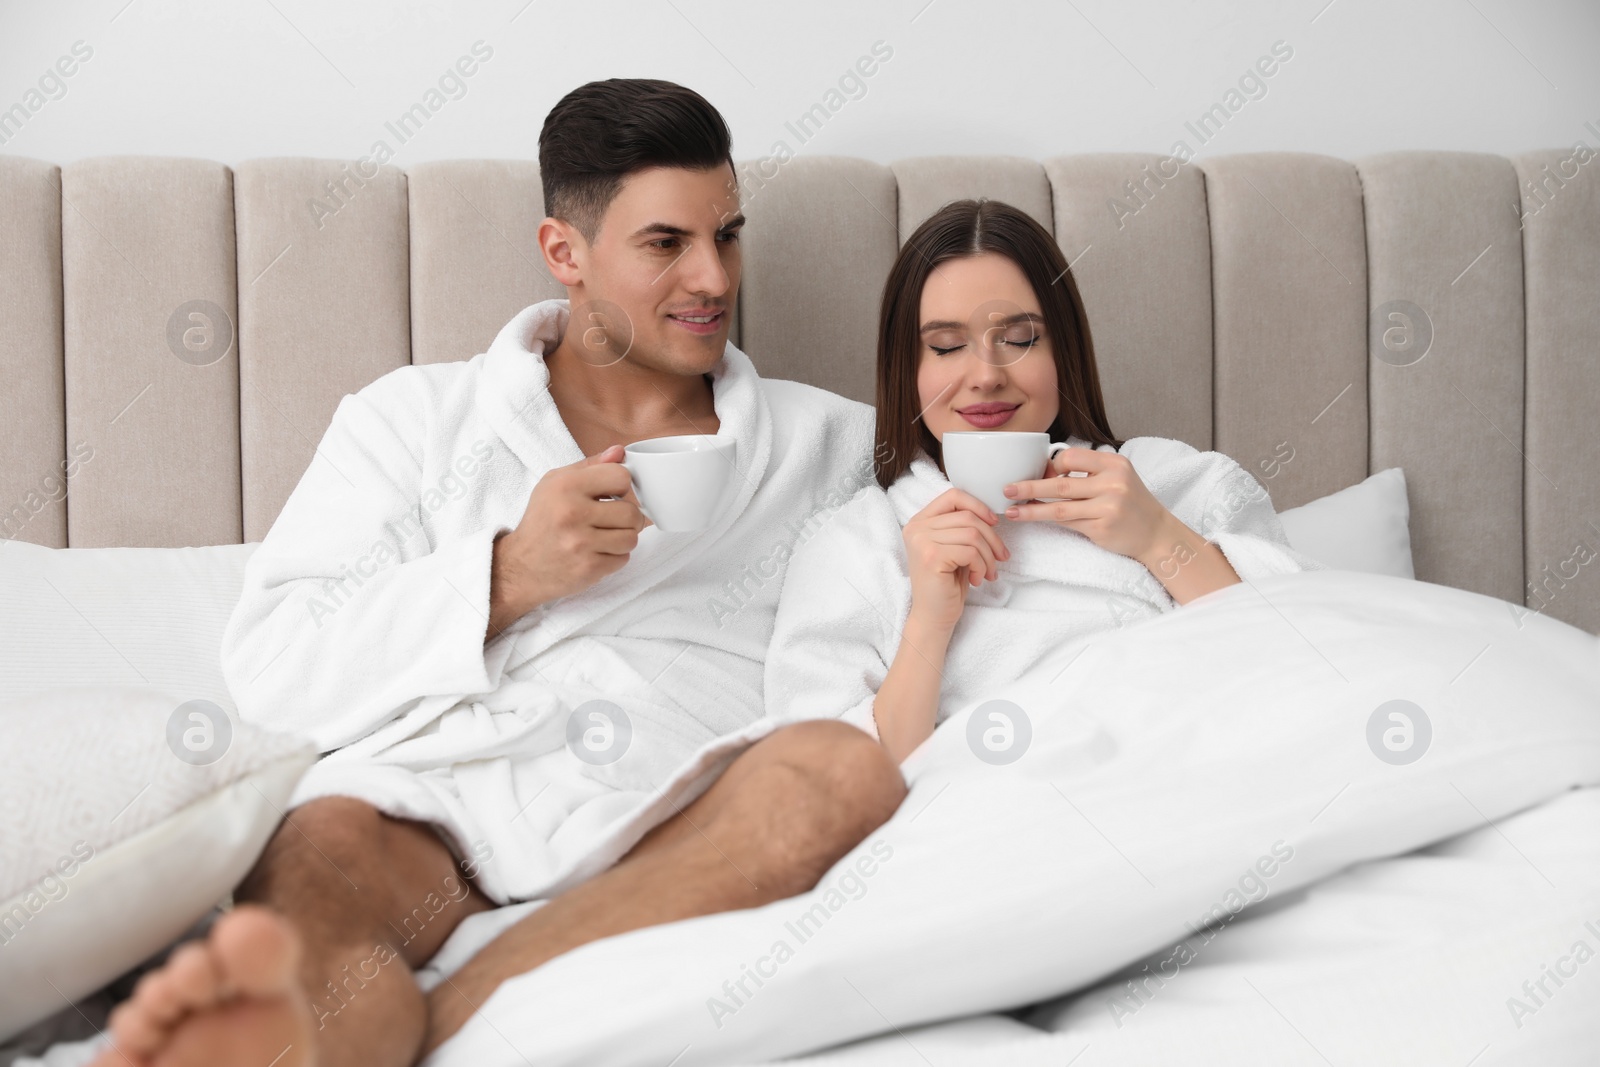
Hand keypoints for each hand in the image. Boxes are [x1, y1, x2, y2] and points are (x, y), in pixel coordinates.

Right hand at [489, 445, 651, 630]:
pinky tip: (596, 552)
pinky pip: (623, 559)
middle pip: (632, 512)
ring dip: (623, 538)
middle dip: (627, 517)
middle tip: (612, 519)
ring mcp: (580, 543)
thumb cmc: (542, 521)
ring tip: (605, 536)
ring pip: (632, 538)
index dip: (621, 486)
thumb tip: (619, 452)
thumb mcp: (556, 483)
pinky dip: (614, 557)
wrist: (521, 564)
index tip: (612, 494)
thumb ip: (591, 466)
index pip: (621, 477)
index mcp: (565, 486)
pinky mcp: (587, 568)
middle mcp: (572, 513)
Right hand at [902, 488, 1009, 630]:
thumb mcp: (954, 548)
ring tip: (988, 572)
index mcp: (920, 521)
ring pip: (973, 534)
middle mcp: (916, 528)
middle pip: (968, 516)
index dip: (979, 506)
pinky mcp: (932, 557)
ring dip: (988, 556)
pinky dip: (981, 566)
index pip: (953, 496)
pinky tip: (977, 579)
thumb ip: (963, 528)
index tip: (994, 524)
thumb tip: (993, 515)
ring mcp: (922, 541)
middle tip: (1000, 558)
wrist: (933, 617)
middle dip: (992, 538)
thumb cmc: (947, 584)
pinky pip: (970, 551)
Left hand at [1001, 447, 1175, 561]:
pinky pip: (1067, 523)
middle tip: (1007, 489)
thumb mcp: (1117, 477)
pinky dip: (1048, 520)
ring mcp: (1108, 507)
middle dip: (1029, 487)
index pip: (1072, 457)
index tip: (1042, 474)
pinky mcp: (1102, 528)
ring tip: (1011, 511)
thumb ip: (1087, 473)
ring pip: (1059, 508)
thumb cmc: (1131, 502)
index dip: (1052, 466)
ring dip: (1031, 510)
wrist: (1156, 533)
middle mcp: (1113, 483)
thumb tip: (1045, 472)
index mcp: (1115, 464)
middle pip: (1060, 484)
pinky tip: (1033, 519)